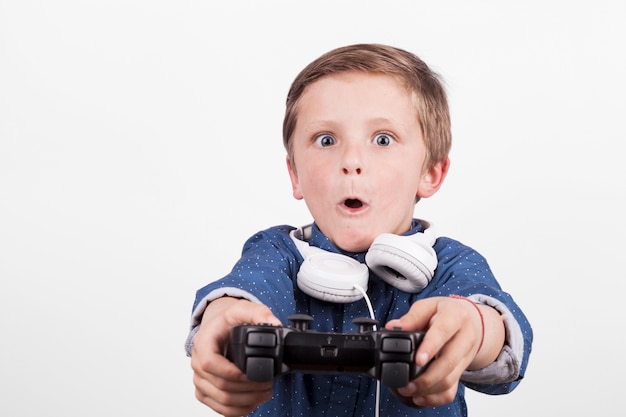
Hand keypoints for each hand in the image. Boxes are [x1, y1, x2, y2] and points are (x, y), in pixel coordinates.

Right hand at [190, 297, 280, 416]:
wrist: (218, 328)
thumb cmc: (227, 321)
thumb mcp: (242, 309)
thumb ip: (258, 313)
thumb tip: (273, 323)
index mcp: (203, 343)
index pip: (210, 364)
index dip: (231, 372)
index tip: (250, 373)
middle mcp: (198, 363)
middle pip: (220, 386)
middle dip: (248, 388)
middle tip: (268, 384)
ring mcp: (200, 380)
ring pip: (222, 401)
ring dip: (246, 401)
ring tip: (265, 393)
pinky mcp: (206, 392)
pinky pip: (220, 409)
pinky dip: (239, 410)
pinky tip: (253, 403)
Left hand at [385, 296, 502, 406]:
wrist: (469, 320)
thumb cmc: (444, 312)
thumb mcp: (428, 306)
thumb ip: (411, 317)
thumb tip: (393, 327)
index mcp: (456, 316)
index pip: (443, 333)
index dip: (430, 348)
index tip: (418, 360)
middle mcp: (465, 337)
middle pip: (448, 362)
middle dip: (426, 377)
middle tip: (406, 383)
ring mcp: (466, 357)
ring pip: (450, 380)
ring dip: (428, 389)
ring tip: (408, 390)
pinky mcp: (463, 371)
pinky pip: (452, 390)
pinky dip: (435, 398)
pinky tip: (420, 397)